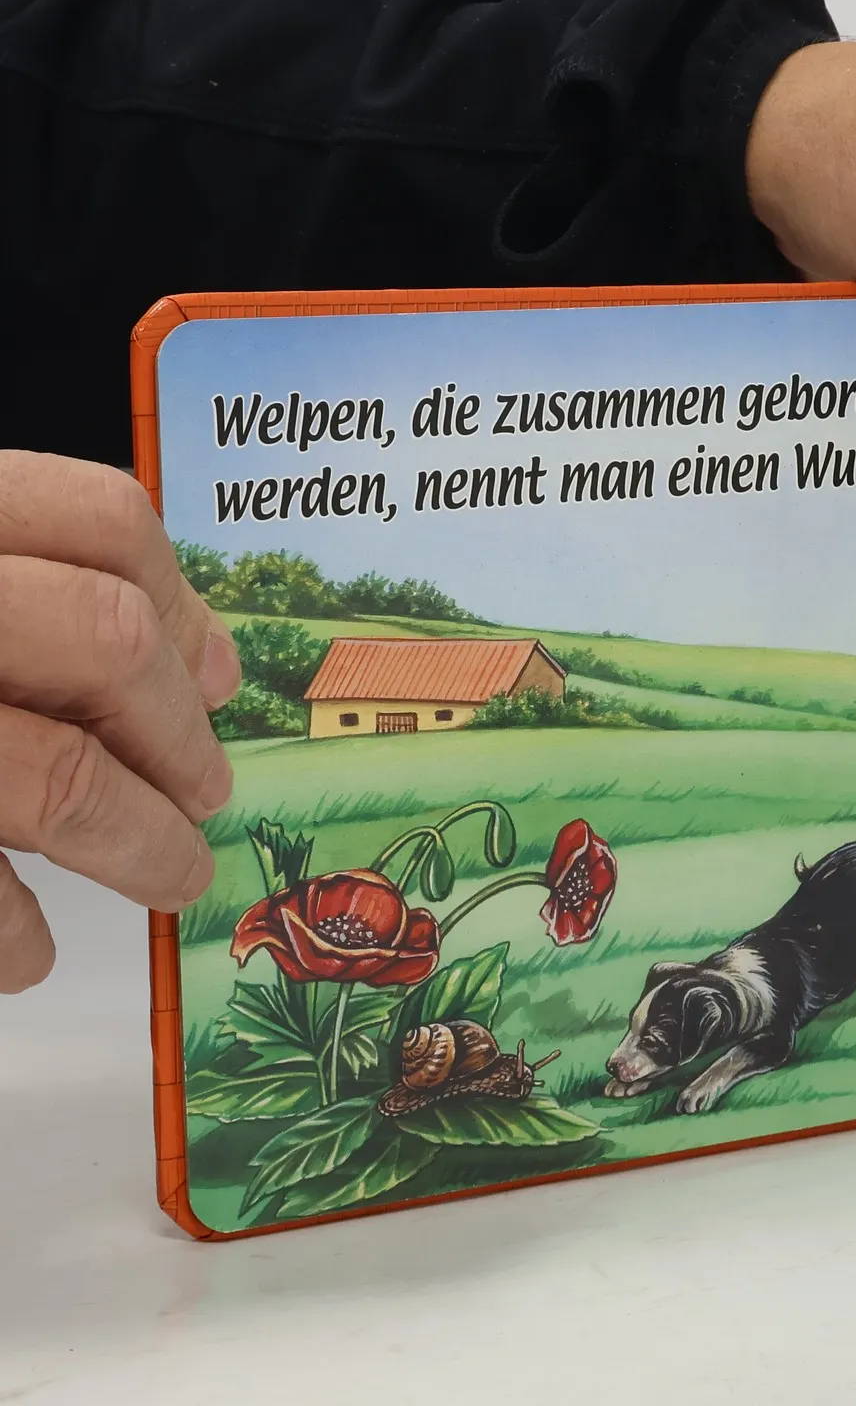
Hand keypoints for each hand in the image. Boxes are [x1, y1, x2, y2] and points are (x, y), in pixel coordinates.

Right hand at [0, 452, 239, 991]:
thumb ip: (43, 592)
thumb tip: (205, 666)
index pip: (99, 518)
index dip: (180, 602)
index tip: (218, 678)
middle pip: (101, 640)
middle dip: (173, 733)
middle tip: (207, 795)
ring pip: (50, 772)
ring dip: (132, 838)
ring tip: (170, 875)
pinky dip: (0, 925)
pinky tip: (21, 951)